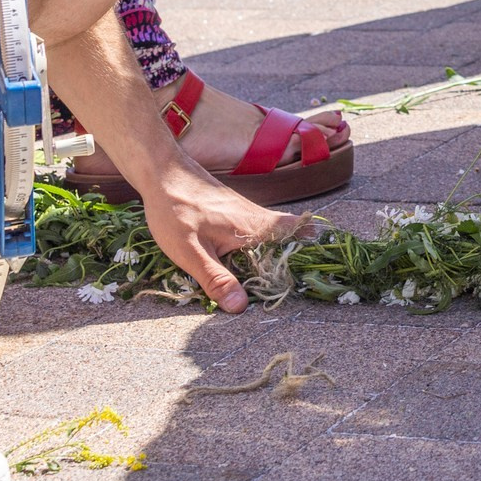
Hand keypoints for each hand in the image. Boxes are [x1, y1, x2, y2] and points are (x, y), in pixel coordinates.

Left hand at [139, 160, 305, 312]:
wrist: (162, 173)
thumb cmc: (174, 211)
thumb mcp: (190, 252)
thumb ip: (215, 279)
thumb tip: (241, 307)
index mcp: (252, 227)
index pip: (296, 231)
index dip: (311, 246)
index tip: (317, 266)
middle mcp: (256, 216)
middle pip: (290, 232)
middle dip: (297, 253)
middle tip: (299, 278)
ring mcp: (245, 211)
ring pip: (274, 230)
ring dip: (279, 248)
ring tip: (278, 273)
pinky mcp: (234, 210)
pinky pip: (258, 227)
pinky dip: (262, 241)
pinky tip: (248, 256)